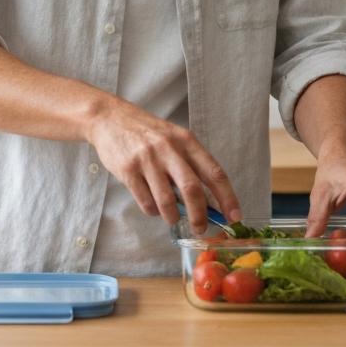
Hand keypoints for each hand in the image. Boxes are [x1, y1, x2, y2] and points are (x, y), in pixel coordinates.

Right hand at [84, 96, 242, 235]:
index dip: (227, 197)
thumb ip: (189, 164)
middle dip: (200, 215)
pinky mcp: (128, 170)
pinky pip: (146, 201)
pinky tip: (154, 208)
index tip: (235, 216)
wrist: (110, 118)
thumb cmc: (147, 132)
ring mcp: (147, 159)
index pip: (214, 172)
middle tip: (201, 229)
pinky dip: (153, 211)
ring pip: (168, 201)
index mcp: (186, 141)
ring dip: (173, 217)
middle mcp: (169, 149)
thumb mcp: (173, 139)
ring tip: (173, 219)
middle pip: (193, 190)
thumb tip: (207, 202)